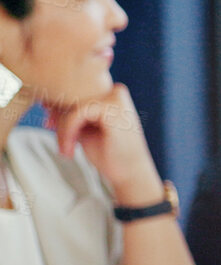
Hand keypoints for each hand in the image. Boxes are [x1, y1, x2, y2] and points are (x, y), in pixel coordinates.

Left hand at [42, 84, 161, 203]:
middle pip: (73, 97)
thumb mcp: (85, 130)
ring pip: (72, 106)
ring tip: (66, 150)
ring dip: (63, 130)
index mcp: (112, 93)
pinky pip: (77, 114)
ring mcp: (115, 98)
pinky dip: (67, 132)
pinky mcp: (111, 108)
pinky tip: (69, 150)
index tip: (50, 125)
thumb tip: (46, 102)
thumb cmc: (110, 153)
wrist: (131, 173)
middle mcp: (115, 90)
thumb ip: (70, 115)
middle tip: (56, 138)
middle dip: (59, 118)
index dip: (60, 108)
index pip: (77, 93)